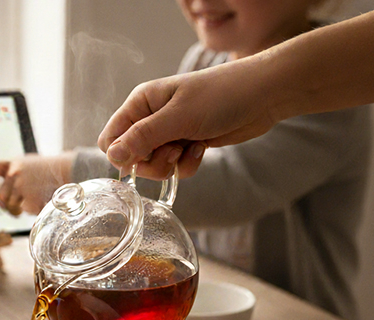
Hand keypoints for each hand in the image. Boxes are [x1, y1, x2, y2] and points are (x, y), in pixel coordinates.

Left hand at [0, 154, 73, 215]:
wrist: (67, 170)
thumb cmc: (46, 171)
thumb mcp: (26, 167)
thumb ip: (11, 177)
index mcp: (11, 164)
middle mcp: (13, 173)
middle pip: (0, 197)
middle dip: (7, 205)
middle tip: (18, 207)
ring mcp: (21, 186)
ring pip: (10, 206)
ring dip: (18, 209)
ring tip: (31, 201)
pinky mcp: (31, 198)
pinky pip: (24, 211)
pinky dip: (31, 211)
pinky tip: (40, 202)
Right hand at [98, 59, 276, 178]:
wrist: (262, 96)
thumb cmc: (220, 96)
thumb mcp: (178, 118)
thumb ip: (143, 138)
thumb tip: (112, 156)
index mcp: (141, 103)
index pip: (110, 139)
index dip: (122, 155)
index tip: (142, 157)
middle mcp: (150, 118)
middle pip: (131, 158)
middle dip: (151, 163)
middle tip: (173, 150)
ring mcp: (168, 133)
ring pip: (153, 167)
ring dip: (171, 164)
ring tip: (190, 146)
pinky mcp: (185, 145)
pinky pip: (174, 168)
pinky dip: (187, 164)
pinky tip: (202, 148)